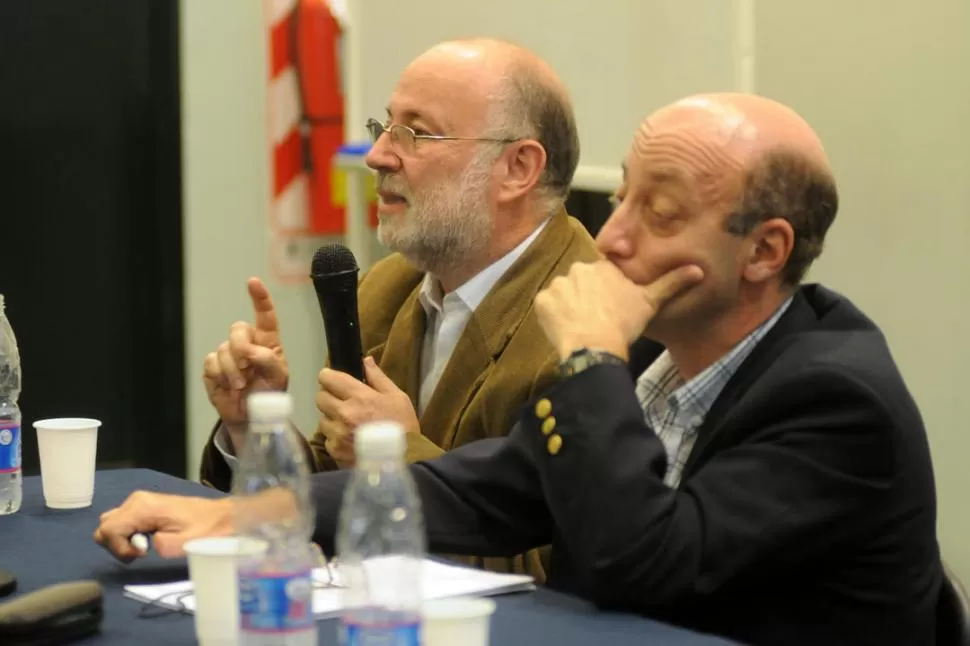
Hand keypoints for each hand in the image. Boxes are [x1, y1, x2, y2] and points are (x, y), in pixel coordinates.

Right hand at [93, 492, 231, 561]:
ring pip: (110, 524)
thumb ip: (161, 545)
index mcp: (143, 507)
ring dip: (120, 540)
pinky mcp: (143, 507)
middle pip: (104, 526)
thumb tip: (146, 544)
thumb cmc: (205, 529)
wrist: (220, 516)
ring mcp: (139, 502)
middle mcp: (136, 501)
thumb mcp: (185, 543)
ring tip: (144, 547)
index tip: (142, 553)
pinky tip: (147, 540)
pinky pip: (122, 522)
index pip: (108, 529)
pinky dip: (127, 535)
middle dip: (116, 545)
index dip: (119, 547)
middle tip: (141, 552)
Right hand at [203, 277, 288, 424]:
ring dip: (232, 371)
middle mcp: (247, 343)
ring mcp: (228, 353)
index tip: (253, 282)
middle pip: (237, 329)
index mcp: (267, 342)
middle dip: (241, 348)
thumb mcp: (279, 378)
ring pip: (224, 349)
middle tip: (247, 368)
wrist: (251, 417)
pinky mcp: (212, 367)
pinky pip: (211, 363)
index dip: (260, 298)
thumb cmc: (269, 394)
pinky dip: (220, 376)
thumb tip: (249, 350)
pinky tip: (227, 386)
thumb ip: (269, 360)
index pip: (265, 316)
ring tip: (241, 386)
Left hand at [316, 357, 418, 465]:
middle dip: (329, 397)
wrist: (406, 459)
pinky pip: (327, 439)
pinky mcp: (335, 451)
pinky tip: (349, 439)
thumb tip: (365, 360)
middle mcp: (344, 413)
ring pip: (322, 419)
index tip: (335, 381)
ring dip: (331, 418)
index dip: (329, 377)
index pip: (327, 378)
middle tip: (342, 402)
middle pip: (320, 397)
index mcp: (359, 396)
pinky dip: (335, 438)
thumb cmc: (403, 425)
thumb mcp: (397, 396)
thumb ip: (378, 377)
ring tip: (347, 423)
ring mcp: (337, 434)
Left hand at [535, 260, 703, 359]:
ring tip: (580, 325)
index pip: (601, 274)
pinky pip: (546, 306)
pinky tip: (566, 328)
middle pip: (580, 281)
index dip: (605, 291)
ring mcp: (557, 284)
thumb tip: (700, 270)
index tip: (609, 307)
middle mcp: (577, 269)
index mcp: (603, 267)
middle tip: (595, 318)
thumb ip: (672, 283)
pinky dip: (553, 316)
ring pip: (563, 293)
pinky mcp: (541, 301)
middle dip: (586, 296)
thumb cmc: (624, 324)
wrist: (595, 347)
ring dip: (569, 305)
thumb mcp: (650, 302)